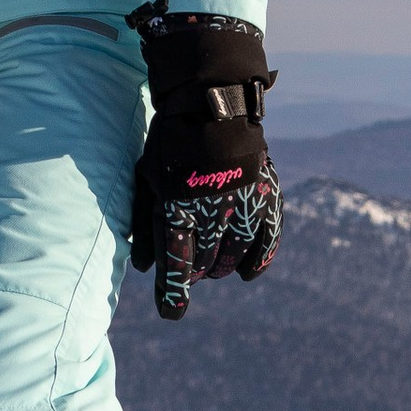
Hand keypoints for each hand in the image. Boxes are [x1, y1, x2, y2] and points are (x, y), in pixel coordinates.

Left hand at [128, 7, 280, 320]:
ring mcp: (242, 203)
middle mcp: (213, 210)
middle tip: (189, 270)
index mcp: (178, 206)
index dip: (174, 293)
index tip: (171, 311)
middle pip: (205, 262)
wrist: (211, 99)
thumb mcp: (147, 176)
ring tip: (213, 266)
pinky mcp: (265, 194)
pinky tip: (248, 272)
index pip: (177, 264)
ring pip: (234, 254)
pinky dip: (259, 259)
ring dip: (221, 266)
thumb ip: (143, 222)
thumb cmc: (170, 140)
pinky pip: (267, 238)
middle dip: (195, 272)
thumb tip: (143, 268)